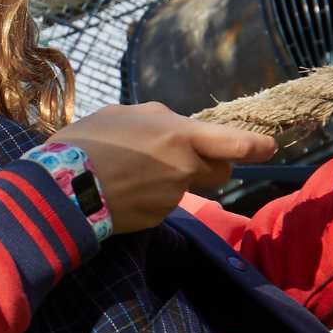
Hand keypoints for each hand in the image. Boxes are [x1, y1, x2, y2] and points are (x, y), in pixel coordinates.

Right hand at [53, 105, 278, 234]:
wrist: (63, 188)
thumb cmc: (89, 141)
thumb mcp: (124, 113)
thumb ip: (158, 118)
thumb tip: (173, 125)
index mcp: (180, 135)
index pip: (236, 144)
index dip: (257, 145)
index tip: (269, 147)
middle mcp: (184, 168)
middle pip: (221, 172)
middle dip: (213, 165)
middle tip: (186, 157)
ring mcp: (172, 197)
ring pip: (188, 187)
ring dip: (174, 180)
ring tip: (134, 171)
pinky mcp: (157, 218)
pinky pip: (165, 204)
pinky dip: (152, 197)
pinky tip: (124, 188)